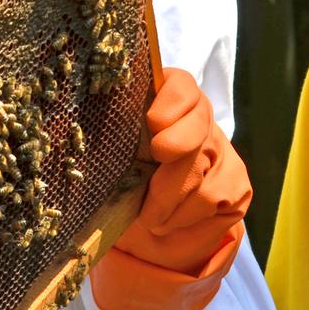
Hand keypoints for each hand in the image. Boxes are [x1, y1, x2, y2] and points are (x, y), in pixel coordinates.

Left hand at [91, 66, 249, 309]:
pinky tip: (167, 222)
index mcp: (166, 99)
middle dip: (176, 154)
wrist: (147, 217)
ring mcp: (223, 152)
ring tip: (149, 215)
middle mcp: (201, 120)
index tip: (154, 122)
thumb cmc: (120, 171)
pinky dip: (185, 218)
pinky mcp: (237, 184)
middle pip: (197, 130)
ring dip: (170, 201)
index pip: (181, 87)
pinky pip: (214, 202)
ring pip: (203, 176)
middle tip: (157, 161)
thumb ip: (103, 129)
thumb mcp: (110, 148)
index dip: (172, 102)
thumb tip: (70, 126)